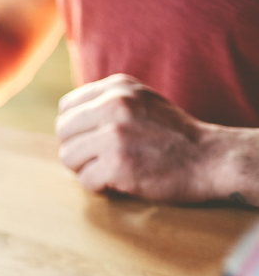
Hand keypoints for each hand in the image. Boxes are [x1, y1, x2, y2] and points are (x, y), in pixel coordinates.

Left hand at [56, 73, 237, 202]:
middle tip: (103, 159)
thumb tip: (65, 119)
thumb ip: (106, 103)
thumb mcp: (141, 102)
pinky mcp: (118, 164)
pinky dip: (99, 187)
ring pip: (68, 157)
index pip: (66, 108)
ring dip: (87, 169)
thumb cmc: (173, 136)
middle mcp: (114, 105)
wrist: (212, 159)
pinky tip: (121, 182)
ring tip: (113, 169)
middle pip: (63, 132)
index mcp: (117, 88)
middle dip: (78, 150)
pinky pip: (85, 181)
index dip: (77, 130)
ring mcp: (115, 135)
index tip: (97, 139)